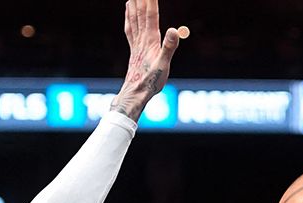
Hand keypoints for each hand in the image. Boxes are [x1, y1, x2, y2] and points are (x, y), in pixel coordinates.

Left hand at [110, 0, 182, 120]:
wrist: (135, 93)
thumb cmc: (150, 82)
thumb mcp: (163, 65)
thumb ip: (168, 47)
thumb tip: (174, 30)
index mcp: (150, 41)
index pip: (151, 16)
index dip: (151, 1)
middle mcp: (141, 40)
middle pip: (140, 15)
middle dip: (140, 0)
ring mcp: (136, 45)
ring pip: (133, 20)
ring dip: (133, 7)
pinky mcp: (134, 51)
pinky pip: (130, 30)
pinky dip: (129, 20)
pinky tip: (129, 16)